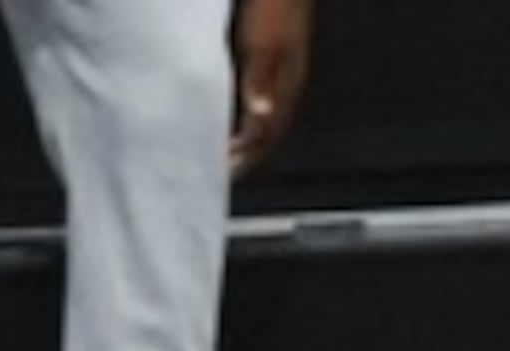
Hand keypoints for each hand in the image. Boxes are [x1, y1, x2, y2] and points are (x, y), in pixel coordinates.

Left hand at [228, 0, 312, 174]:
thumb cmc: (275, 8)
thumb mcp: (263, 46)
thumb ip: (260, 80)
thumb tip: (261, 115)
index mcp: (286, 87)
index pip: (267, 135)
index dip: (247, 156)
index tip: (225, 172)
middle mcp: (287, 87)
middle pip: (269, 134)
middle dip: (247, 157)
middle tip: (222, 174)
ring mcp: (283, 76)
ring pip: (267, 121)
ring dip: (247, 141)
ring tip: (226, 155)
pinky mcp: (272, 64)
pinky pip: (261, 103)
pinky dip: (246, 119)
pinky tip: (232, 117)